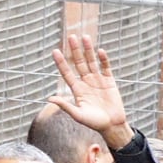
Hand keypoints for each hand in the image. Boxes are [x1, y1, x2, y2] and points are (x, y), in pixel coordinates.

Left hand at [49, 34, 132, 148]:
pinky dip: (103, 59)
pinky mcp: (109, 81)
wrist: (112, 125)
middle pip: (78, 63)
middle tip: (71, 36)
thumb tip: (50, 98)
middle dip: (75, 50)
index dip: (61, 62)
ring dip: (88, 50)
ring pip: (91, 62)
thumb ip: (65, 106)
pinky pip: (106, 67)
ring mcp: (98, 80)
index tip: (55, 51)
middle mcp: (86, 82)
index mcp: (77, 90)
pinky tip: (100, 51)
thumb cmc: (94, 123)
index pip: (67, 73)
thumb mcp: (78, 115)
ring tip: (85, 37)